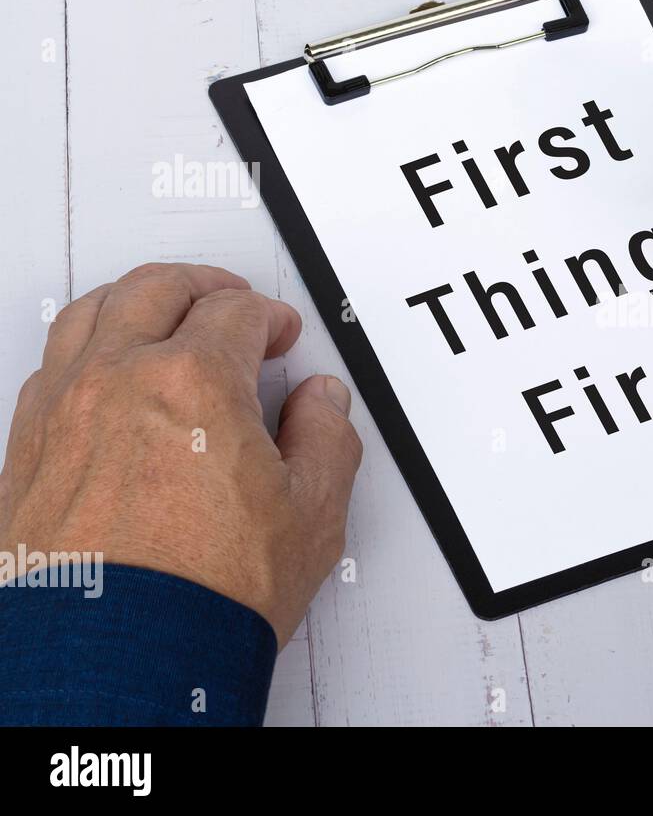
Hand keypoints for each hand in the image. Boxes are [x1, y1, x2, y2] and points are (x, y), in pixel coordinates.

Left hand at [0, 263, 362, 646]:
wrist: (120, 663)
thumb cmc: (204, 595)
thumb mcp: (311, 514)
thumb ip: (327, 438)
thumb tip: (321, 401)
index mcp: (193, 382)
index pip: (237, 313)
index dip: (271, 318)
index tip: (281, 336)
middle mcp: (117, 381)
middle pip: (156, 289)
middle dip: (202, 285)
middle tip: (228, 299)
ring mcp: (62, 412)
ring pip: (90, 314)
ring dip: (136, 302)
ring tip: (161, 314)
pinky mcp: (27, 453)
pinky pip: (49, 367)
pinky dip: (86, 349)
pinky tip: (105, 372)